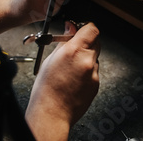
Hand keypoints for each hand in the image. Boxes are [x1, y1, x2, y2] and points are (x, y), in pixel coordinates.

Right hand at [25, 21, 100, 139]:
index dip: (86, 28)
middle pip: (96, 41)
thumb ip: (64, 42)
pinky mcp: (96, 84)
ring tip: (70, 69)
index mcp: (74, 51)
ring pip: (95, 57)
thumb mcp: (50, 59)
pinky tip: (74, 79)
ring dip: (86, 58)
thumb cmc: (46, 90)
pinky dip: (86, 71)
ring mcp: (94, 73)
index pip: (91, 29)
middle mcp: (87, 61)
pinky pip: (94, 71)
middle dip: (86, 42)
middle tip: (74, 48)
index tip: (80, 30)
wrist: (52, 113)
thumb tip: (70, 29)